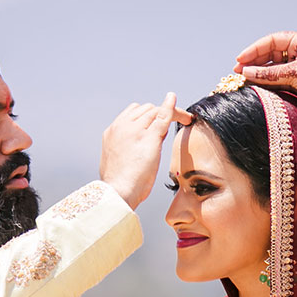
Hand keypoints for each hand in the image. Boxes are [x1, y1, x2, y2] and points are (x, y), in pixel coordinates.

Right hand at [99, 93, 179, 209]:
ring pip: (155, 110)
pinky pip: (164, 115)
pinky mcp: (150, 136)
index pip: (132, 114)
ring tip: (184, 120)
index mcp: (112, 132)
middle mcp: (122, 127)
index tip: (156, 122)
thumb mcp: (118, 160)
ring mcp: (135, 130)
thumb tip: (142, 146)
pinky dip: (172, 107)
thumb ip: (128, 148)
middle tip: (172, 126)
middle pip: (145, 109)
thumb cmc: (118, 184)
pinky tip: (178, 104)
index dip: (147, 116)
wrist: (118, 191)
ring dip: (171, 113)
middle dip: (158, 114)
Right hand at [235, 31, 296, 116]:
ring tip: (243, 79)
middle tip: (237, 71)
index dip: (254, 50)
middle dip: (254, 62)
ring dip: (258, 73)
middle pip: (270, 54)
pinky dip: (265, 82)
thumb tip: (245, 73)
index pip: (272, 41)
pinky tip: (255, 85)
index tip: (240, 60)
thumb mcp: (296, 73)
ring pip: (272, 67)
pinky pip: (277, 79)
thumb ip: (269, 74)